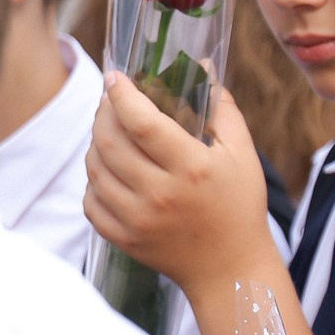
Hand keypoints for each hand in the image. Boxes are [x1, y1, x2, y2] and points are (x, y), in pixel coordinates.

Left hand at [85, 76, 279, 293]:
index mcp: (192, 168)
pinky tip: (108, 170)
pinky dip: (93, 181)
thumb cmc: (240, 206)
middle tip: (110, 101)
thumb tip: (203, 66)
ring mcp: (138, 219)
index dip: (123, 95)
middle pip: (110, 141)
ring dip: (96, 143)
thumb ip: (222, 108)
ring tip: (108, 132)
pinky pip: (91, 201)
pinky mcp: (124, 238)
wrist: (230, 268)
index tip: (116, 77)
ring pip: (95, 168)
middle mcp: (160, 194)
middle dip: (103, 113)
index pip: (143, 122)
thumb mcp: (242, 155)